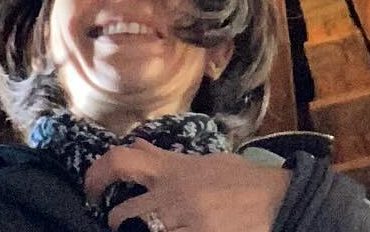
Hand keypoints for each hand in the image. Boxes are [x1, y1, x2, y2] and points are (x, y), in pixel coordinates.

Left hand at [83, 142, 289, 231]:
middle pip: (122, 215)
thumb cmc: (243, 183)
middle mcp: (172, 195)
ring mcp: (183, 223)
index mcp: (173, 169)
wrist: (279, 203)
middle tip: (121, 227)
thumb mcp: (204, 163)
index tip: (89, 189)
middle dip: (118, 224)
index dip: (97, 174)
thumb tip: (138, 146)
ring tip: (151, 231)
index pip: (122, 160)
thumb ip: (168, 158)